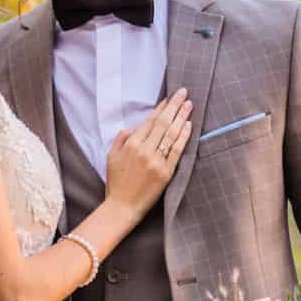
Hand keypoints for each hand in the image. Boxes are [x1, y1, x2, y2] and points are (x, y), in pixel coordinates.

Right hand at [105, 89, 192, 217]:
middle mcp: (144, 150)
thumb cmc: (117, 182)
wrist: (122, 207)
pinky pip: (177, 151)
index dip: (161, 108)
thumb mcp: (111, 156)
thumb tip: (135, 127)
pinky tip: (188, 125)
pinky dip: (184, 136)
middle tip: (183, 92)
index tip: (169, 98)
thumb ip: (122, 138)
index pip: (150, 121)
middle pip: (163, 123)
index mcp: (131, 144)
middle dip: (174, 106)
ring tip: (189, 104)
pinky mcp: (166, 172)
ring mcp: (156, 161)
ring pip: (171, 134)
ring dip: (181, 117)